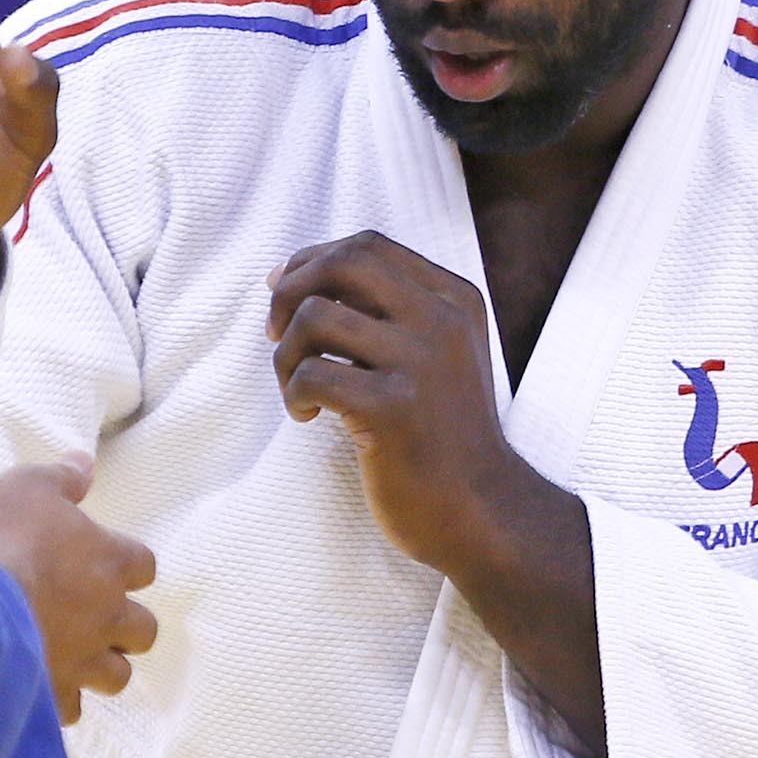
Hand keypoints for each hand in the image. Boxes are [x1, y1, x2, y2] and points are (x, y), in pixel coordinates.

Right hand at [0, 455, 158, 724]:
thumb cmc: (0, 538)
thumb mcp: (25, 487)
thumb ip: (61, 477)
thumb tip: (86, 463)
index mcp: (110, 561)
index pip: (145, 565)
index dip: (128, 565)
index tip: (106, 563)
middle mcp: (108, 615)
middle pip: (144, 630)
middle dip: (125, 627)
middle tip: (94, 619)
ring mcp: (84, 660)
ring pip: (116, 676)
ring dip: (100, 668)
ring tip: (72, 658)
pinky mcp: (53, 695)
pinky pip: (69, 710)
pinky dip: (58, 701)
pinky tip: (37, 690)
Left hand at [271, 233, 608, 757]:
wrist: (481, 512)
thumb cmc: (440, 436)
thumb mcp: (434, 356)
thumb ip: (384, 312)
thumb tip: (290, 274)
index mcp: (455, 299)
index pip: (368, 245)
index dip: (312, 261)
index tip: (285, 295)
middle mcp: (443, 321)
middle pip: (343, 262)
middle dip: (291, 290)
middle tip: (275, 333)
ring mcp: (421, 364)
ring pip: (315, 317)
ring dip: (285, 353)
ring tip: (296, 389)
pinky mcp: (393, 411)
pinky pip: (313, 374)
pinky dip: (293, 393)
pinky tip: (307, 417)